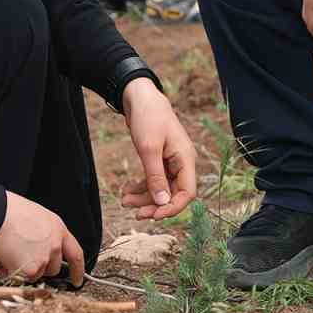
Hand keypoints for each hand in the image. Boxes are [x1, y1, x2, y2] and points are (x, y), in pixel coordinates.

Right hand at [0, 191, 84, 284]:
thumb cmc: (9, 211)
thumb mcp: (37, 217)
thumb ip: (44, 235)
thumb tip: (37, 249)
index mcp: (58, 229)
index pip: (76, 254)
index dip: (78, 270)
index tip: (77, 280)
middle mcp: (55, 245)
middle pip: (54, 268)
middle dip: (40, 268)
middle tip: (24, 258)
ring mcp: (44, 258)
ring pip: (37, 274)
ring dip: (24, 270)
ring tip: (10, 254)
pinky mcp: (32, 269)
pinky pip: (23, 278)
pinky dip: (12, 273)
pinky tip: (4, 261)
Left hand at [119, 78, 197, 219]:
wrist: (139, 97)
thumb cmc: (148, 118)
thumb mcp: (149, 149)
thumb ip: (156, 177)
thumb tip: (163, 203)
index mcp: (186, 159)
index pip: (187, 193)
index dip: (172, 207)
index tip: (154, 215)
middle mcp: (181, 162)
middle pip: (173, 193)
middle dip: (155, 204)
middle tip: (136, 214)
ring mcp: (170, 160)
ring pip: (161, 188)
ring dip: (145, 197)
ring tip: (124, 202)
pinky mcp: (159, 158)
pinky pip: (153, 179)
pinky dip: (141, 187)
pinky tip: (127, 191)